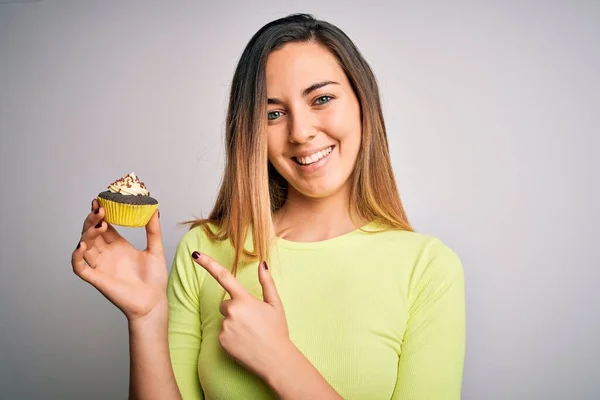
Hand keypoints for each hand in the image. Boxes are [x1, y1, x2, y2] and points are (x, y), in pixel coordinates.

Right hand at [71, 199, 167, 322]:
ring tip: (98, 224)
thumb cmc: (154, 279)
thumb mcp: (155, 250)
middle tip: (100, 210)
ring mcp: (100, 265)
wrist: (153, 302)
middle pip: (92, 233)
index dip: (100, 214)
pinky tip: (82, 246)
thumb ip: (153, 230)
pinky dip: (76, 257)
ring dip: (87, 233)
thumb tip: (154, 210)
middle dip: (93, 220)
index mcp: (119, 245)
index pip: (104, 225)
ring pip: (85, 246)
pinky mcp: (97, 279)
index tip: (101, 200)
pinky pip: (80, 267)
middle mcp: (107, 253)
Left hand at [191, 252, 292, 379]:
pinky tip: (244, 342)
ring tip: (250, 333)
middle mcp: (231, 311)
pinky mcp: (220, 341)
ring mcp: (225, 327)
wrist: (275, 360)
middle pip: (225, 303)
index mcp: (244, 299)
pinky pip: (222, 333)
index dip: (208, 264)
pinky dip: (231, 336)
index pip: (223, 276)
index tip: (195, 255)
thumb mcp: (275, 304)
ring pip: (225, 319)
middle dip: (235, 308)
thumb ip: (267, 282)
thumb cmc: (277, 331)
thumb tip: (262, 264)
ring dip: (234, 323)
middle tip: (252, 321)